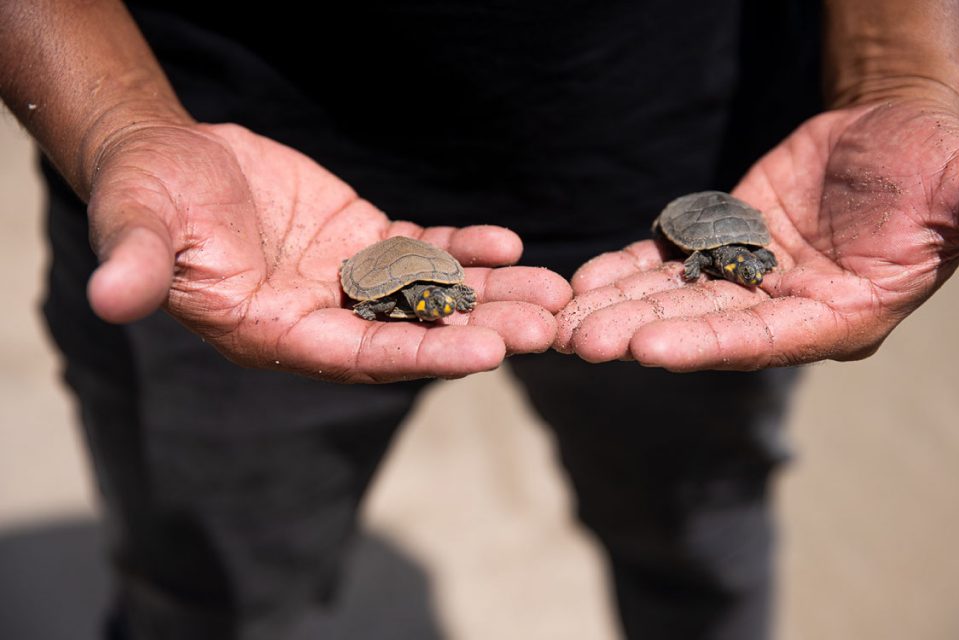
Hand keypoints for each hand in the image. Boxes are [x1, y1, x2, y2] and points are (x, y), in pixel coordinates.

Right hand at [86, 123, 570, 381]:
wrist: (172, 161)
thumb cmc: (146, 195)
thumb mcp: (137, 226)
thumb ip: (141, 264)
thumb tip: (111, 296)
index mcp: (275, 332)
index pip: (359, 354)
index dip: (422, 353)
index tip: (489, 352)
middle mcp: (321, 317)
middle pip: (414, 332)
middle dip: (482, 330)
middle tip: (549, 325)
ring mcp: (348, 280)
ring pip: (430, 294)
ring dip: (492, 294)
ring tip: (554, 290)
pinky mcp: (364, 241)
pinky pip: (423, 249)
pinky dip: (464, 248)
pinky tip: (508, 242)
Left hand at [556, 100, 958, 369]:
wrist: (895, 132)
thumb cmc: (936, 163)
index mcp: (843, 315)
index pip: (766, 338)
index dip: (706, 343)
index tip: (646, 349)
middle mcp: (789, 308)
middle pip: (705, 327)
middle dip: (642, 333)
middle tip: (578, 342)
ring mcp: (751, 280)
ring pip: (676, 300)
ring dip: (618, 309)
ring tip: (560, 321)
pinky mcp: (724, 245)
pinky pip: (669, 263)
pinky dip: (625, 270)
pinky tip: (579, 281)